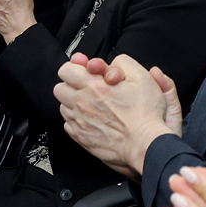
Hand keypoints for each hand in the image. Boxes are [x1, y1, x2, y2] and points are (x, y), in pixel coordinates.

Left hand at [55, 53, 177, 177]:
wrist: (145, 143)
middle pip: (60, 88)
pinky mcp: (80, 136)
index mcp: (93, 86)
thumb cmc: (145, 114)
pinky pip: (68, 124)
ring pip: (63, 106)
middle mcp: (81, 103)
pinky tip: (92, 120)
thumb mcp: (141, 77)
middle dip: (72, 86)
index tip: (85, 73)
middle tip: (87, 89)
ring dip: (74, 103)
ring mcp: (79, 121)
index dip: (76, 68)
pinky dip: (77, 120)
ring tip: (91, 105)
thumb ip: (123, 63)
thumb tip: (111, 63)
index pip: (66, 70)